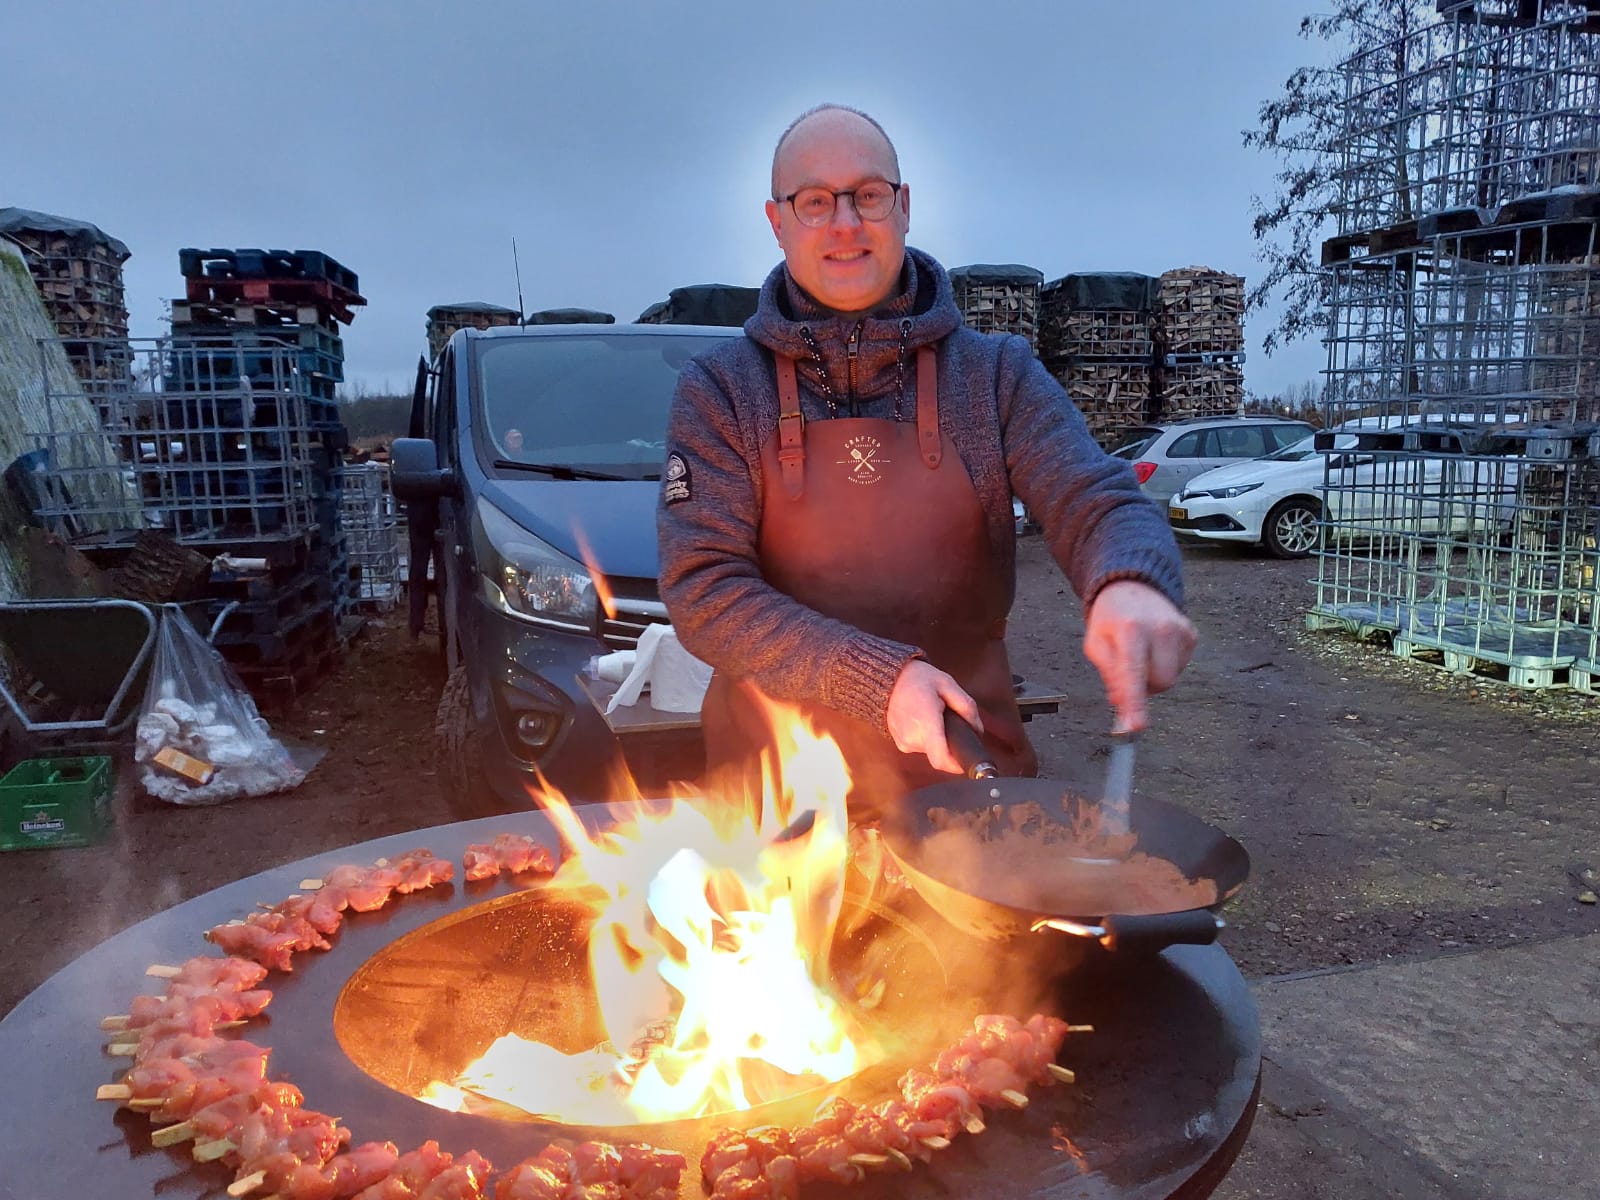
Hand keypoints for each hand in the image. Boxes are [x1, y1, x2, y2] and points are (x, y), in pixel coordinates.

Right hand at [885, 660, 980, 773]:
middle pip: (942, 753)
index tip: (966, 760)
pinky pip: (921, 746)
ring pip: (932, 750)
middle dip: (949, 740)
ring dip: (937, 738)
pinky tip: (922, 720)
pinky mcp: (900, 744)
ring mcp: (904, 742)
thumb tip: (977, 729)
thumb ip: (967, 707)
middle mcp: (913, 737)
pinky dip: (926, 737)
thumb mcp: (948, 684)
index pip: (941, 759)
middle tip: (946, 719)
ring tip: (933, 716)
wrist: (889, 679)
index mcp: (926, 723)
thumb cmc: (918, 679)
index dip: (956, 765)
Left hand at [1082, 580, 1196, 732]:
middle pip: (1160, 682)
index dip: (1135, 703)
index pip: (1134, 674)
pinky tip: (1154, 648)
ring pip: (1171, 678)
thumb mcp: (1096, 644)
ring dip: (1153, 676)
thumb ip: (1109, 676)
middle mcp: (1161, 628)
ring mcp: (1181, 630)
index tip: (1136, 727)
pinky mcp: (1192, 634)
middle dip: (1143, 687)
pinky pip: (1181, 667)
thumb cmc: (1111, 618)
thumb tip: (1124, 707)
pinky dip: (1165, 665)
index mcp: (1131, 630)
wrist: (1132, 587)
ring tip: (1141, 654)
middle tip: (1128, 671)